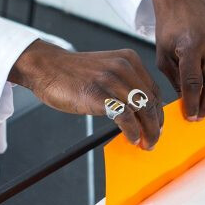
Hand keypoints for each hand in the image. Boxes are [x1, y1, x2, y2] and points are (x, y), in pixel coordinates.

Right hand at [9, 40, 163, 148]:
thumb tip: (140, 111)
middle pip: (151, 101)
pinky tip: (131, 138)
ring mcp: (111, 80)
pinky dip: (132, 131)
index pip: (154, 90)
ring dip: (147, 131)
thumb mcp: (106, 70)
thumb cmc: (73, 73)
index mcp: (129, 60)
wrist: (46, 67)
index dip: (158, 112)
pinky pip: (125, 116)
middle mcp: (124, 67)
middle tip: (153, 140)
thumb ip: (124, 84)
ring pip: (142, 110)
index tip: (157, 126)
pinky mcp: (98, 94)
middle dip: (155, 125)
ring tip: (145, 143)